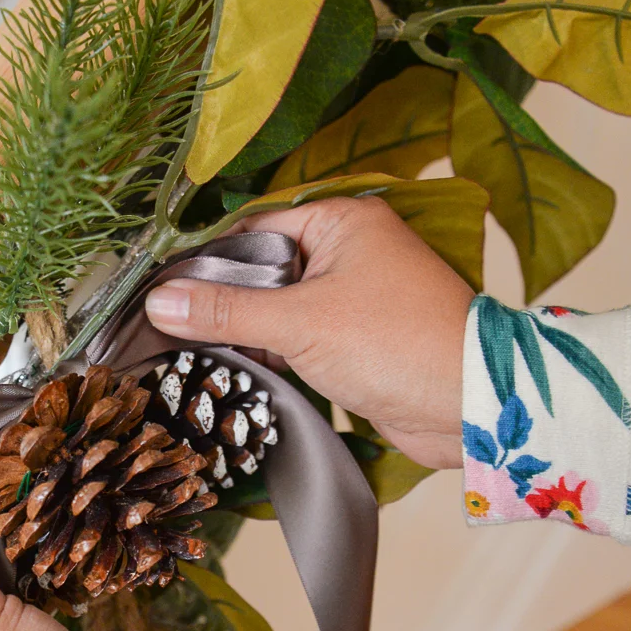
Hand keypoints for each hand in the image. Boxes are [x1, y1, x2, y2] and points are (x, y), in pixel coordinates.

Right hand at [145, 197, 473, 469]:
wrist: (469, 407)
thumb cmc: (399, 346)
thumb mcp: (300, 324)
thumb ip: (228, 312)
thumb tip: (161, 302)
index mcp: (343, 222)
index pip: (254, 229)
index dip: (208, 260)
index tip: (163, 290)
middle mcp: (351, 251)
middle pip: (264, 269)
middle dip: (227, 302)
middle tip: (175, 328)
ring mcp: (356, 297)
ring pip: (281, 308)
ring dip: (251, 334)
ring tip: (201, 354)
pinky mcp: (359, 341)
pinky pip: (301, 339)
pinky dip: (276, 355)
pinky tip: (244, 373)